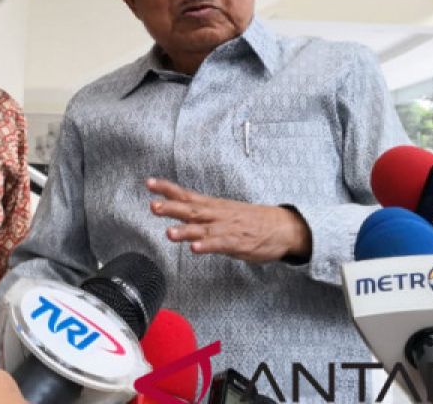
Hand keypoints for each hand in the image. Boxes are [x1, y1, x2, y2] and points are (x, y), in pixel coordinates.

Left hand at [146, 178, 309, 262]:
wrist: (282, 227)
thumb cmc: (252, 220)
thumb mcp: (225, 212)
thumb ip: (203, 215)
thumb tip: (182, 216)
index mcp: (213, 206)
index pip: (186, 195)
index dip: (167, 189)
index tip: (150, 183)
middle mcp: (217, 214)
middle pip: (191, 209)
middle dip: (171, 208)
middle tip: (153, 206)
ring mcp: (227, 228)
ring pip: (203, 228)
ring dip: (185, 231)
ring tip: (169, 233)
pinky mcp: (237, 242)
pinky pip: (219, 244)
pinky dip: (207, 245)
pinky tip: (195, 248)